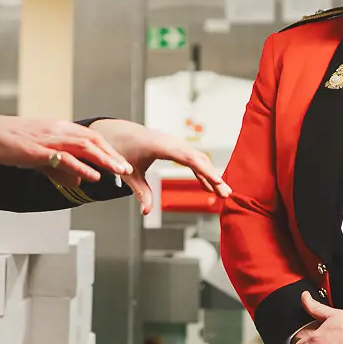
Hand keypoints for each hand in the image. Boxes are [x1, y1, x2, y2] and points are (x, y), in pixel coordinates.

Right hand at [0, 115, 132, 187]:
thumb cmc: (9, 141)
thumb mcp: (40, 157)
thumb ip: (61, 167)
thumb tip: (80, 177)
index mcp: (59, 129)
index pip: (91, 137)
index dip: (108, 149)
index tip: (121, 161)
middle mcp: (57, 130)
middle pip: (93, 140)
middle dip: (112, 154)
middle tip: (127, 168)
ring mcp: (48, 139)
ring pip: (83, 147)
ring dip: (103, 159)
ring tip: (118, 171)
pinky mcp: (37, 149)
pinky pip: (64, 157)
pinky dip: (80, 166)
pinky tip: (92, 175)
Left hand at [88, 119, 230, 213]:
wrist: (116, 131)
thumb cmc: (121, 150)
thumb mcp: (129, 174)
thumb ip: (140, 192)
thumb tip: (146, 212)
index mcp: (160, 146)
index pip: (189, 158)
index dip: (205, 171)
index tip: (218, 182)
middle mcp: (171, 142)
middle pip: (199, 159)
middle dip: (214, 176)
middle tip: (226, 194)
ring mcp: (174, 144)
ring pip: (198, 158)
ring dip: (211, 175)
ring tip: (223, 193)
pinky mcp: (174, 148)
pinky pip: (191, 159)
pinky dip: (201, 172)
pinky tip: (208, 186)